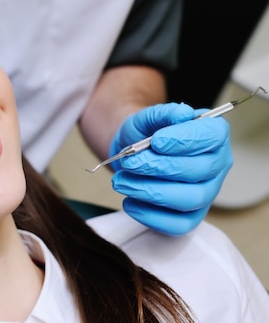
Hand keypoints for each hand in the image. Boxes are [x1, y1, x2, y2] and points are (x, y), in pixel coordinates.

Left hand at [109, 103, 231, 235]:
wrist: (133, 152)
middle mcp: (217, 165)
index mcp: (213, 134)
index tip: (156, 141)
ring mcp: (207, 193)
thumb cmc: (146, 134)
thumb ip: (163, 113)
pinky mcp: (191, 216)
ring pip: (188, 199)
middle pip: (198, 171)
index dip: (183, 141)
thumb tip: (182, 113)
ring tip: (121, 181)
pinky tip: (130, 202)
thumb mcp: (149, 117)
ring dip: (150, 191)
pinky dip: (151, 216)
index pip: (210, 138)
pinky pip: (178, 225)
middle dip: (157, 167)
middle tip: (129, 163)